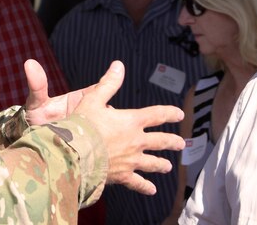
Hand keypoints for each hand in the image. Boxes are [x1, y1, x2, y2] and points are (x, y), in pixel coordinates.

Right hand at [22, 60, 184, 194]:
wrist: (74, 154)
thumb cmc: (82, 125)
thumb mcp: (93, 99)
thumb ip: (108, 83)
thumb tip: (119, 65)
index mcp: (131, 121)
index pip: (156, 115)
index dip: (169, 113)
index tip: (179, 114)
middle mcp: (136, 141)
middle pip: (160, 141)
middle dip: (172, 142)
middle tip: (181, 144)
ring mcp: (131, 160)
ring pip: (152, 163)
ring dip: (161, 164)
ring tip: (168, 167)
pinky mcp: (122, 176)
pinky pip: (137, 183)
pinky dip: (145, 187)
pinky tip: (152, 190)